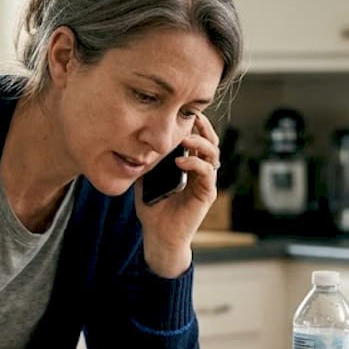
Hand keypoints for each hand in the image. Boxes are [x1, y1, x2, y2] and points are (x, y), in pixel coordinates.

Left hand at [135, 112, 220, 276]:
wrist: (159, 236)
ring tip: (185, 138)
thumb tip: (136, 143)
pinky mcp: (207, 194)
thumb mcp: (145, 180)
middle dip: (203, 127)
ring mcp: (206, 182)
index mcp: (188, 166)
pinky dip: (195, 163)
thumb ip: (146, 162)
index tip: (183, 112)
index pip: (197, 139)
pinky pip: (207, 173)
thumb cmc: (153, 210)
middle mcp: (200, 171)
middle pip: (210, 142)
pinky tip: (181, 161)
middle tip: (192, 116)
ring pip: (213, 154)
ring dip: (200, 143)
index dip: (194, 125)